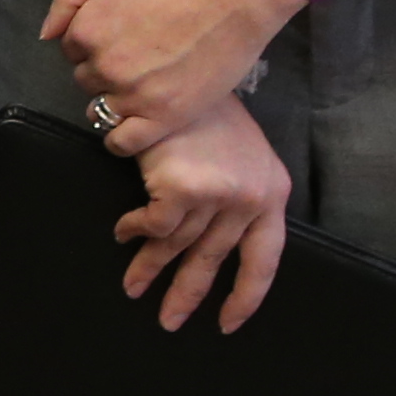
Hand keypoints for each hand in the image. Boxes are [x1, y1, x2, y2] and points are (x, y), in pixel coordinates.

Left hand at [42, 0, 304, 155]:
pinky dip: (121, 140)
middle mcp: (104, 66)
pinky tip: (133, 127)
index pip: (72, 50)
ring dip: (116, 100)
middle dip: (105, 69)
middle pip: (86, 79)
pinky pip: (124, 143)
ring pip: (102, 109)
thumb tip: (46, 35)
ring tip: (144, 86)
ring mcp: (134, 95)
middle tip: (139, 57)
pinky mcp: (165, 118)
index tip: (121, 37)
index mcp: (88, 30)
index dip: (94, 43)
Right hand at [111, 96, 293, 332]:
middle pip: (215, 260)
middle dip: (188, 294)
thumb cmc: (206, 108)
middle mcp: (251, 198)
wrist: (185, 72)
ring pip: (178, 247)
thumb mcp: (237, 151)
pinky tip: (123, 233)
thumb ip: (232, 190)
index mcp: (272, 192)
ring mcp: (219, 196)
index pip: (264, 258)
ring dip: (149, 269)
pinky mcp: (184, 189)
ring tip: (132, 287)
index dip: (245, 295)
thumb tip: (208, 235)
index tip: (227, 323)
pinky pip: (154, 225)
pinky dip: (135, 231)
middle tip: (169, 323)